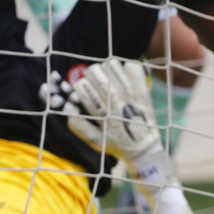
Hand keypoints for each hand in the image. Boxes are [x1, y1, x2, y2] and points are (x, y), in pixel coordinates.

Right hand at [48, 60, 164, 164]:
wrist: (143, 147)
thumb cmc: (115, 143)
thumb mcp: (95, 141)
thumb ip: (79, 126)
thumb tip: (68, 108)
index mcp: (105, 118)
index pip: (88, 95)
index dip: (80, 86)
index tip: (80, 85)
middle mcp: (119, 106)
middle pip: (102, 82)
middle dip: (92, 73)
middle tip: (89, 72)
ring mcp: (133, 99)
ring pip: (118, 74)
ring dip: (108, 67)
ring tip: (103, 68)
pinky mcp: (145, 93)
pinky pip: (137, 73)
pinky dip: (130, 67)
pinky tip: (123, 68)